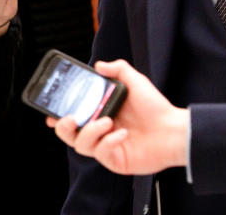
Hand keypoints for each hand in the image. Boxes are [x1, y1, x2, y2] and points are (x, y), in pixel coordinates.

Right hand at [47, 60, 189, 175]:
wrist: (174, 130)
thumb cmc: (156, 108)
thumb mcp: (135, 81)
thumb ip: (118, 69)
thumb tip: (98, 65)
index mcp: (99, 114)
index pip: (72, 117)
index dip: (57, 115)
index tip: (50, 110)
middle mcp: (100, 132)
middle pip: (68, 135)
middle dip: (63, 127)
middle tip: (71, 118)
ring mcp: (106, 147)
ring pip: (81, 145)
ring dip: (91, 131)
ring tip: (107, 121)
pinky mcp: (115, 160)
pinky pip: (101, 153)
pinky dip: (108, 142)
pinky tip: (122, 134)